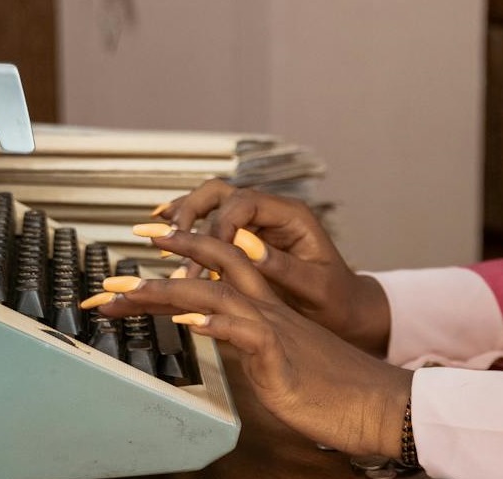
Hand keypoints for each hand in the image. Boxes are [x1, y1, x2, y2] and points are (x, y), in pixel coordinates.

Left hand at [93, 228, 412, 457]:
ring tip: (130, 288)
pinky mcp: (280, 355)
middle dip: (168, 252)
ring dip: (170, 287)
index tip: (143, 253)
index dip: (182, 256)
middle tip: (122, 251)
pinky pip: (246, 330)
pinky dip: (215, 320)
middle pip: (216, 264)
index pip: (220, 269)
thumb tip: (214, 330)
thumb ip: (248, 339)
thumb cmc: (332, 390)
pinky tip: (189, 318)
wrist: (378, 403)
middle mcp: (268, 310)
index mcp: (268, 309)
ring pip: (219, 291)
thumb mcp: (279, 360)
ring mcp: (274, 329)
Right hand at [153, 180, 388, 353]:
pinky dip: (188, 226)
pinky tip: (165, 232)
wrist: (345, 309)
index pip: (244, 204)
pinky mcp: (246, 239)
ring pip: (211, 203)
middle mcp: (272, 213)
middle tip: (170, 239)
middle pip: (222, 193)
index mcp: (292, 217)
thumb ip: (283, 266)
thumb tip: (247, 247)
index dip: (218, 227)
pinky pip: (211, 223)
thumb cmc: (336, 299)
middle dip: (191, 212)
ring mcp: (258, 223)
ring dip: (183, 217)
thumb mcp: (316, 287)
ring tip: (158, 234)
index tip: (203, 258)